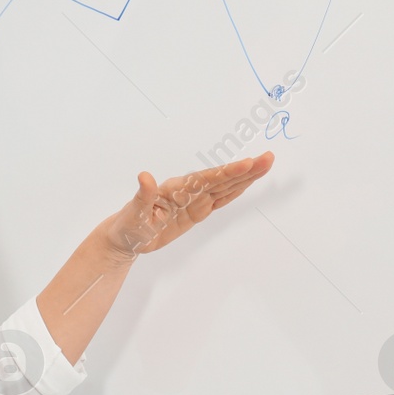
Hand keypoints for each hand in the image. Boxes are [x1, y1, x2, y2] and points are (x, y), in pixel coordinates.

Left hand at [101, 151, 274, 261]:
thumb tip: (144, 176)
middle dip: (244, 170)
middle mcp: (187, 191)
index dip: (226, 172)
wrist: (126, 236)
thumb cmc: (127, 226)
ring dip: (245, 177)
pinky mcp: (196, 211)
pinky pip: (219, 200)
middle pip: (220, 179)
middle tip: (268, 158)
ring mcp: (193, 200)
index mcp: (175, 189)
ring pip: (224, 187)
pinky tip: (248, 183)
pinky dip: (235, 192)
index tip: (246, 163)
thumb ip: (142, 196)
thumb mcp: (132, 214)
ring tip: (266, 164)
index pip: (205, 179)